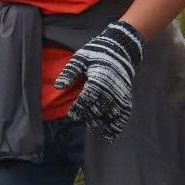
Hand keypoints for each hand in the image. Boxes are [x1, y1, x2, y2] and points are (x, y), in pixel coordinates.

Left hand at [53, 21, 145, 138]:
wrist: (121, 49)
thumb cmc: (98, 52)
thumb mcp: (80, 58)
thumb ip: (70, 72)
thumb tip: (58, 86)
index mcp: (98, 81)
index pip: (86, 101)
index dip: (78, 110)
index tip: (72, 114)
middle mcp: (110, 90)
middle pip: (96, 110)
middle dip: (87, 116)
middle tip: (80, 117)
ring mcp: (120, 95)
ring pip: (109, 115)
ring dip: (99, 121)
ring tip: (91, 123)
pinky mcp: (125, 98)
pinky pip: (123, 116)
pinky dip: (117, 127)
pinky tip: (109, 136)